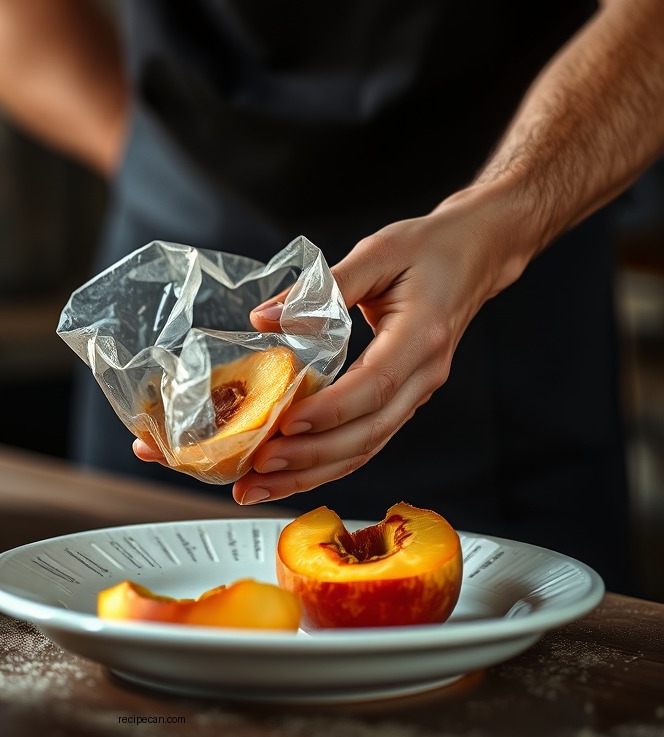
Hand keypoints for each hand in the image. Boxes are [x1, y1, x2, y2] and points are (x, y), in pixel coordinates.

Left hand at [133, 190, 528, 504]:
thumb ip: (322, 286)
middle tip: (260, 468)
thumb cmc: (429, 249)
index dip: (331, 410)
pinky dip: (327, 463)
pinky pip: (366, 441)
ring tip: (260, 487)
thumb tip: (266, 317)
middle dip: (311, 457)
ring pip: (367, 447)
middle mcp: (425, 374)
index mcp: (422, 335)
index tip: (288, 424)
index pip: (375, 385)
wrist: (475, 254)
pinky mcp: (403, 399)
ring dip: (313, 473)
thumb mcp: (377, 252)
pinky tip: (290, 475)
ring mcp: (417, 392)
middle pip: (369, 432)